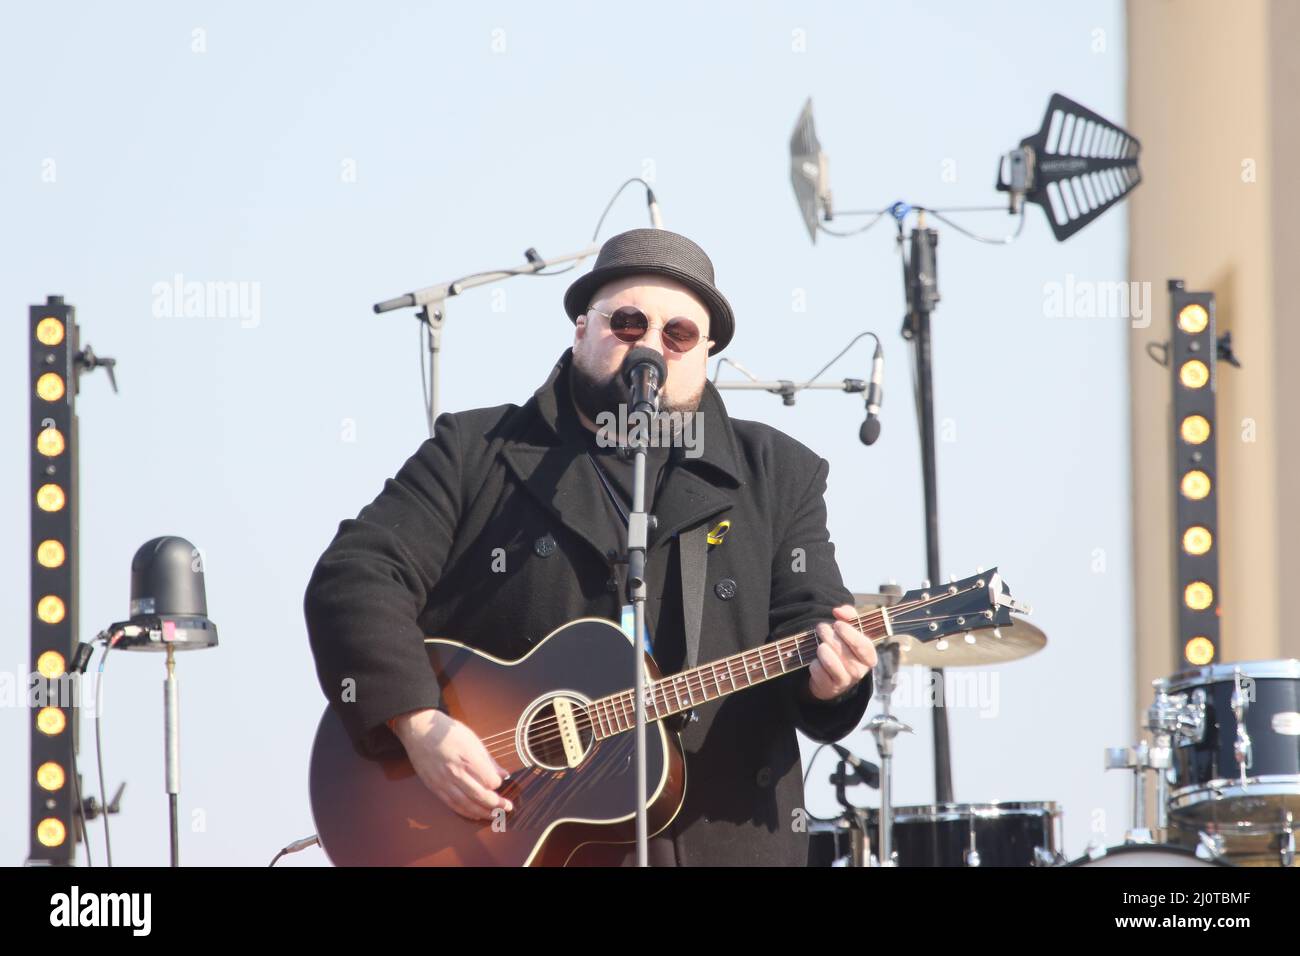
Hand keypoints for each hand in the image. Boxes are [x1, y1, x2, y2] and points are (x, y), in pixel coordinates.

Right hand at [391, 708, 513, 820]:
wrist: (419, 730)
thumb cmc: (447, 732)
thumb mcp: (472, 740)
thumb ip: (489, 760)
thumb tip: (504, 774)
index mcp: (467, 757)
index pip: (488, 780)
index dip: (497, 784)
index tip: (500, 782)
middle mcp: (455, 772)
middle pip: (479, 795)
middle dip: (496, 804)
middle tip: (507, 807)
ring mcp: (443, 781)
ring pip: (466, 804)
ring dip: (483, 812)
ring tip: (495, 815)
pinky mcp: (434, 787)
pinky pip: (452, 804)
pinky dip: (465, 812)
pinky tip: (476, 814)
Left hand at [807, 604, 877, 700]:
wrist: (832, 677)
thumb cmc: (843, 648)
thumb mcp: (849, 631)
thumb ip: (848, 616)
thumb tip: (838, 611)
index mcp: (869, 657)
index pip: (864, 646)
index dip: (850, 633)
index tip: (837, 623)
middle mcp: (859, 671)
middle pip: (843, 651)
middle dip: (829, 636)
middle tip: (821, 627)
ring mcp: (845, 681)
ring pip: (831, 662)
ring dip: (822, 650)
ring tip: (820, 645)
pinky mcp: (830, 688)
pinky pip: (819, 672)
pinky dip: (814, 664)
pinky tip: (816, 662)